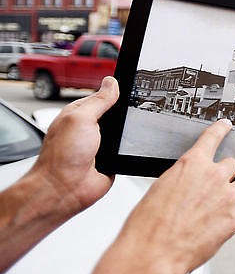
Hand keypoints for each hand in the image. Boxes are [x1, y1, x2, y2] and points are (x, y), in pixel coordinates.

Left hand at [0, 76, 118, 273]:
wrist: (64, 190)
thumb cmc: (61, 157)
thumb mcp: (81, 118)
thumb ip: (99, 101)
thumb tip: (112, 83)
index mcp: (80, 114)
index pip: (104, 96)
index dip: (118, 92)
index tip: (134, 87)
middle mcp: (91, 128)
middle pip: (118, 114)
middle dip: (126, 115)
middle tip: (134, 113)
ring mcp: (102, 145)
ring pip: (125, 133)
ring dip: (128, 135)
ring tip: (127, 135)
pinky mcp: (112, 160)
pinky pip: (128, 151)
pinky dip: (131, 151)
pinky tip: (129, 150)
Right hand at [118, 118, 234, 273]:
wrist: (153, 252)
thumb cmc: (149, 225)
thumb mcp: (160, 188)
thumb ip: (182, 180)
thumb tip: (190, 183)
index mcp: (192, 164)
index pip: (212, 138)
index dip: (221, 130)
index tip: (227, 126)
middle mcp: (213, 177)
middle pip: (233, 165)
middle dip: (224, 175)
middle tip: (213, 190)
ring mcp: (226, 198)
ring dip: (232, 197)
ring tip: (216, 211)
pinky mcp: (234, 220)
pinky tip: (222, 228)